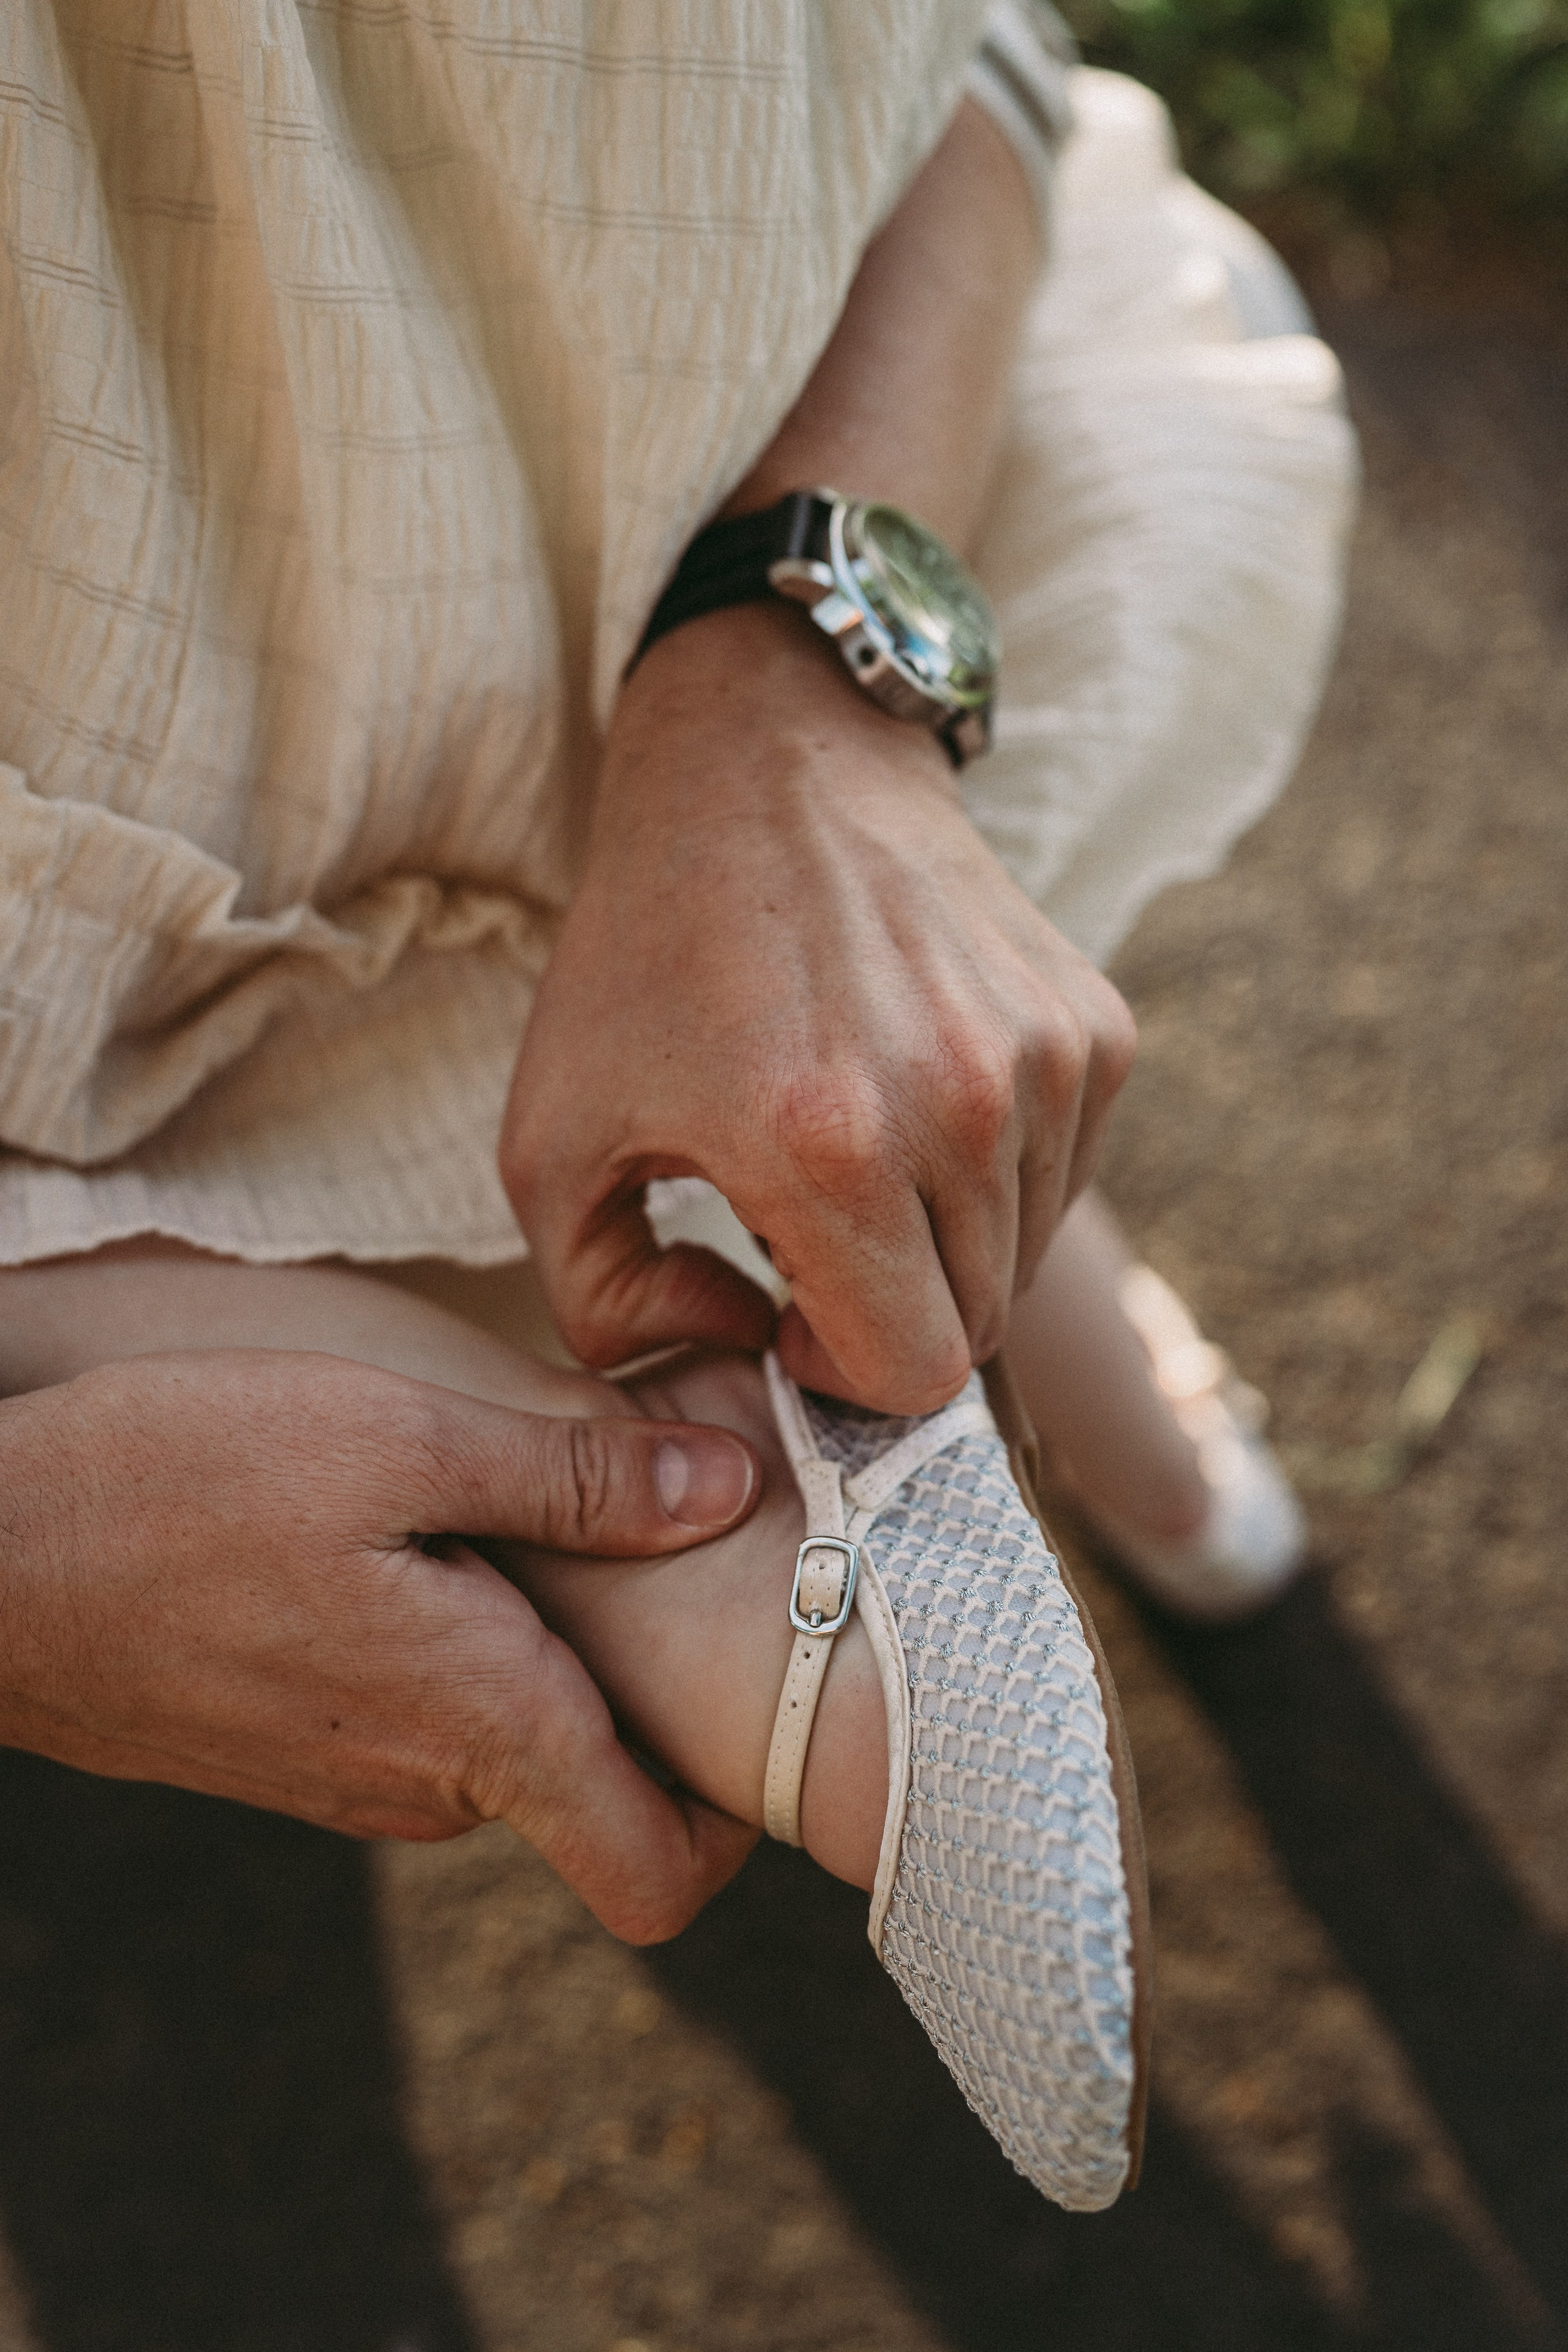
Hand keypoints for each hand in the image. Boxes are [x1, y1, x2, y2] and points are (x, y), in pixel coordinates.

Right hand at [0, 1350, 759, 1941]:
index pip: (662, 1877)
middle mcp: (424, 1789)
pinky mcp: (290, 1753)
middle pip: (598, 1788)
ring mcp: (348, 1782)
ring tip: (529, 1511)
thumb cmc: (172, 1481)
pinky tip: (423, 1537)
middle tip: (656, 1533)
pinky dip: (460, 1650)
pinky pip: (424, 1723)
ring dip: (542, 1651)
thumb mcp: (391, 1435)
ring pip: (507, 1743)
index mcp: (481, 1724)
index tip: (763, 1693)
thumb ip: (572, 1479)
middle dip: (645, 1683)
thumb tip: (727, 1492)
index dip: (739, 1816)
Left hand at [502, 605, 1136, 1413]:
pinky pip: (1063, 1173)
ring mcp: (1044, 1058)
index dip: (839, 1370)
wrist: (765, 761)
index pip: (912, 1371)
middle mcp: (962, 1104)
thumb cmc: (646, 952)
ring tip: (858, 1157)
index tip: (782, 1305)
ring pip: (1025, 1254)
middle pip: (975, 1325)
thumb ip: (605, 1306)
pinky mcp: (1092, 1023)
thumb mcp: (549, 1138)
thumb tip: (732, 1348)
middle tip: (810, 1237)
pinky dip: (996, 1176)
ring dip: (943, 1246)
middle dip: (887, 1314)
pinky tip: (915, 1102)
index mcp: (828, 1147)